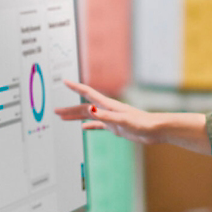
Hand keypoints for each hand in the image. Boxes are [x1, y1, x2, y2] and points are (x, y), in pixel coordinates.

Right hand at [56, 80, 211, 154]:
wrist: (156, 130)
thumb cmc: (142, 123)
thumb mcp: (122, 121)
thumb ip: (106, 117)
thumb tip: (90, 111)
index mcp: (109, 106)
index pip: (89, 94)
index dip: (76, 88)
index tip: (64, 81)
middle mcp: (108, 110)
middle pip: (85, 107)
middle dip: (70, 108)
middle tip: (55, 111)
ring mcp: (112, 118)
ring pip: (89, 116)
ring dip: (76, 117)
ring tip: (63, 118)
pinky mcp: (116, 127)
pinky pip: (99, 126)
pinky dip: (90, 127)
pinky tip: (83, 129)